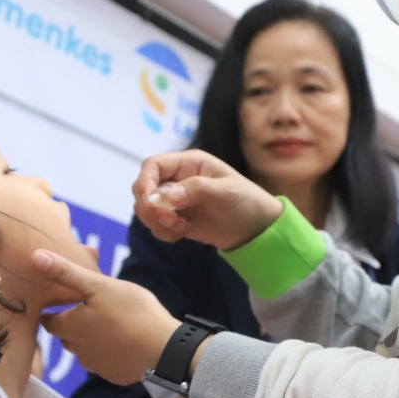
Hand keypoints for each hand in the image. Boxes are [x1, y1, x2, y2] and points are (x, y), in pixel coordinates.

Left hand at [34, 250, 178, 384]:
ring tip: (107, 325)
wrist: (164, 349)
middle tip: (84, 310)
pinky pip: (106, 363)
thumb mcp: (98, 285)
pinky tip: (124, 342)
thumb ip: (66, 273)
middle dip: (72, 325)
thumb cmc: (131, 312)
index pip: (49, 321)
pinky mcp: (115, 376)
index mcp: (70, 327)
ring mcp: (97, 366)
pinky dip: (110, 353)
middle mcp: (78, 350)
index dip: (51, 312)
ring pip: (86, 351)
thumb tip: (35, 257)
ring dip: (91, 340)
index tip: (55, 304)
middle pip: (67, 336)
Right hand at [131, 150, 282, 249]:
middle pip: (143, 187)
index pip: (153, 165)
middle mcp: (178, 179)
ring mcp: (175, 200)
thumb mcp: (225, 191)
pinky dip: (163, 232)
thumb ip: (196, 189)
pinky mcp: (176, 219)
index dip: (145, 181)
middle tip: (169, 220)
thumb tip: (167, 197)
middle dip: (149, 206)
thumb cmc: (246, 201)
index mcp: (189, 163)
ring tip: (179, 228)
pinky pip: (155, 225)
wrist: (256, 228)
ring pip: (146, 208)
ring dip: (156, 221)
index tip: (148, 200)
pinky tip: (181, 234)